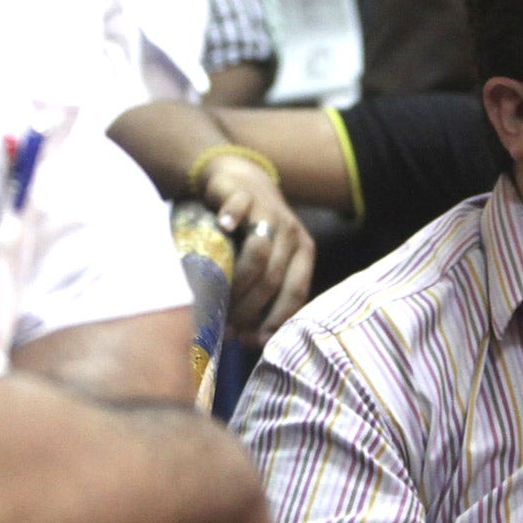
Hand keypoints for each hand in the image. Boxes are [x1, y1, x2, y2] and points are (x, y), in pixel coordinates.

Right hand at [202, 156, 315, 345]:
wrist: (242, 181)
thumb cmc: (253, 233)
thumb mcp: (267, 262)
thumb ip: (265, 294)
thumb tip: (251, 341)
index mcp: (303, 252)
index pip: (297, 292)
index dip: (276, 319)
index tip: (255, 340)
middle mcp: (291, 233)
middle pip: (274, 278)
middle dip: (250, 307)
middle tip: (226, 324)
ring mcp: (269, 211)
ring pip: (260, 251)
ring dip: (238, 279)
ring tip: (218, 297)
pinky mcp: (244, 194)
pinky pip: (240, 208)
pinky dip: (231, 218)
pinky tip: (221, 228)